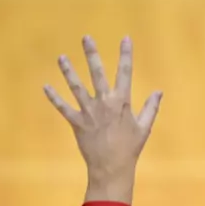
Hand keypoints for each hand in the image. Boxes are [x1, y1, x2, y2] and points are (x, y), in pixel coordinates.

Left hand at [44, 36, 161, 202]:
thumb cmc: (130, 148)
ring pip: (76, 86)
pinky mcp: (76, 122)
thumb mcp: (144, 127)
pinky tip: (45, 86)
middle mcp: (103, 103)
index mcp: (121, 102)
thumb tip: (159, 92)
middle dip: (92, 54)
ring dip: (68, 71)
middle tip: (86, 38)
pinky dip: (54, 97)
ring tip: (61, 57)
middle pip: (96, 73)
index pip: (125, 72)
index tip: (125, 38)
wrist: (112, 167)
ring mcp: (88, 111)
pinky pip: (63, 107)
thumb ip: (151, 108)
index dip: (126, 54)